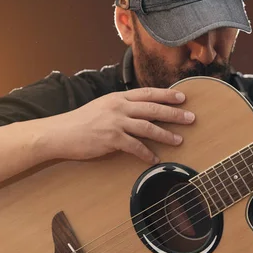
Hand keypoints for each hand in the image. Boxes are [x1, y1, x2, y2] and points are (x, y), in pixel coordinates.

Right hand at [40, 88, 194, 163]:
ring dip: (166, 134)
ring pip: (148, 127)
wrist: (61, 133)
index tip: (182, 96)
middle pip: (153, 108)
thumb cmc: (81, 121)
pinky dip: (146, 154)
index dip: (167, 94)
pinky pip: (135, 147)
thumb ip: (121, 107)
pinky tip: (154, 159)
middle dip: (174, 113)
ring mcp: (116, 123)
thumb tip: (140, 111)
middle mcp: (119, 107)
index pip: (148, 93)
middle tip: (191, 118)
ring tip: (179, 140)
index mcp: (118, 98)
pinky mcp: (111, 139)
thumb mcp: (103, 107)